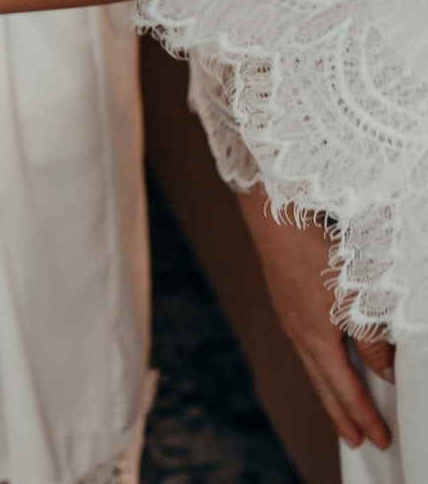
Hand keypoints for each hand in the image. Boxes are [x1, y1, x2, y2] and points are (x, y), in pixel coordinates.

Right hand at [237, 190, 393, 448]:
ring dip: (331, 395)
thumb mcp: (354, 297)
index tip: (379, 438)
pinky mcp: (286, 305)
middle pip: (324, 388)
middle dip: (342, 417)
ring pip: (314, 369)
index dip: (365, 416)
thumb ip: (371, 339)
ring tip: (343, 410)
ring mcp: (289, 320)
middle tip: (358, 441)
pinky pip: (306, 349)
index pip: (347, 389)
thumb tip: (384, 371)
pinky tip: (327, 363)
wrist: (273, 217)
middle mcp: (299, 334)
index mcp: (315, 337)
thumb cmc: (311, 249)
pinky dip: (321, 369)